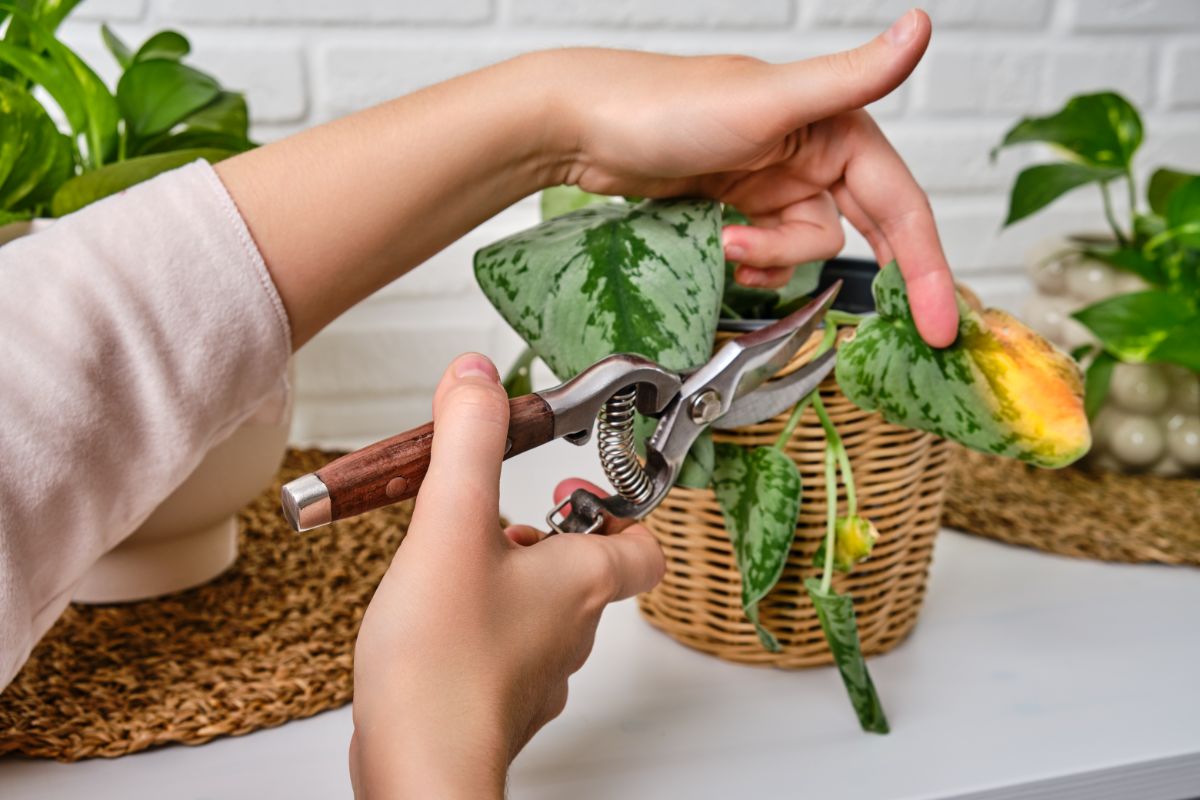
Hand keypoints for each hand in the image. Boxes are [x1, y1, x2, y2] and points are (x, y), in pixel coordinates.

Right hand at [349, 353, 663, 797]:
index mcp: (581, 582)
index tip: (593, 485)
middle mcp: (570, 631)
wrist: (418, 769)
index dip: (631, 510)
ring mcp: (535, 674)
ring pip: (542, 612)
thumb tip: (477, 377)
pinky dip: (478, 621)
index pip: (646, 546)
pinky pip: (502, 649)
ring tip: (454, 556)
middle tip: (500, 513)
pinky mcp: (494, 703)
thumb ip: (469, 443)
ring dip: (508, 576)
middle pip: (588, 572)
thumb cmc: (444, 663)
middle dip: (546, 534)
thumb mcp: (452, 525)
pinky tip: (432, 614)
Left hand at [535, 9, 957, 346]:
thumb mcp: (766, 99)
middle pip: (865, 231)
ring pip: (804, 249)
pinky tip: (721, 250)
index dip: (927, 266)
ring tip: (730, 244)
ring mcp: (771, 185)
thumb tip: (919, 28)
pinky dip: (750, 262)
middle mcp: (810, 154)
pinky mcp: (736, 208)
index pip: (901, 205)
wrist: (578, 127)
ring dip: (774, 259)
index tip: (941, 322)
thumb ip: (848, 78)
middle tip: (905, 331)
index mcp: (834, 127)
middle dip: (876, 276)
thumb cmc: (664, 102)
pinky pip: (765, 254)